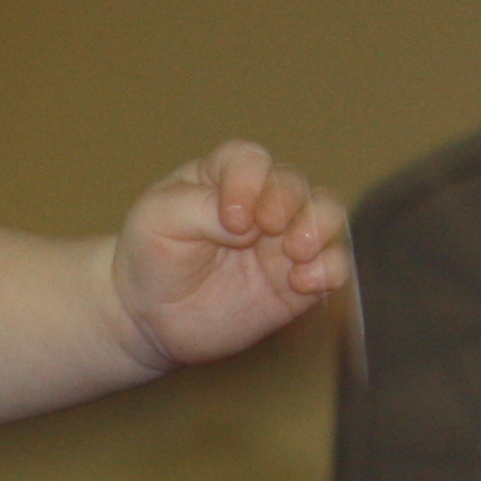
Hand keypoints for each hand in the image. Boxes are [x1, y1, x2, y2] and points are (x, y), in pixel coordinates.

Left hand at [110, 141, 350, 370]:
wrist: (150, 319)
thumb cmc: (150, 257)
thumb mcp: (156, 220)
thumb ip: (198, 208)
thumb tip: (247, 223)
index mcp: (226, 176)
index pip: (251, 161)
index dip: (249, 182)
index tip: (232, 218)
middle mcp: (262, 203)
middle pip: (294, 185)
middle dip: (287, 203)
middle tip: (268, 229)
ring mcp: (282, 242)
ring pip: (325, 217)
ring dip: (319, 229)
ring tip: (296, 253)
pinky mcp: (296, 283)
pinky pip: (331, 268)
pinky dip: (330, 269)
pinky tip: (305, 282)